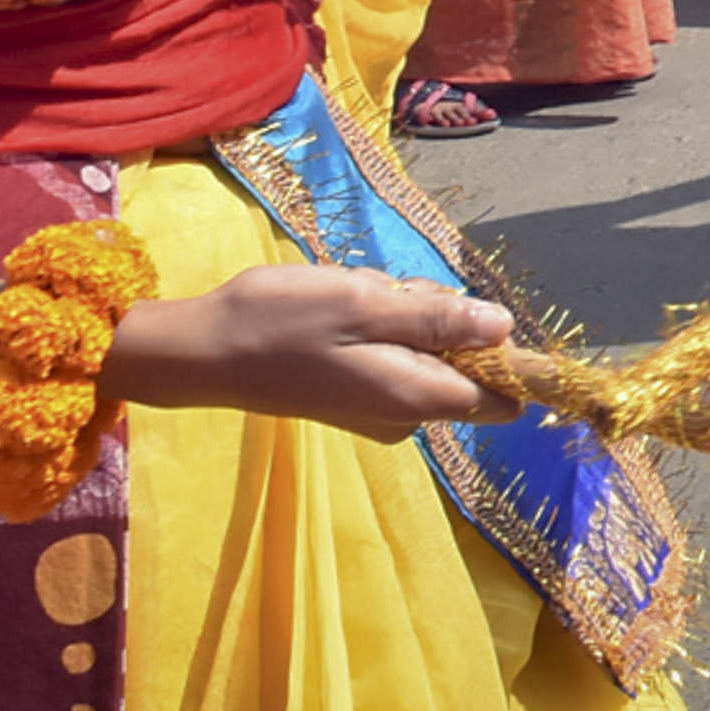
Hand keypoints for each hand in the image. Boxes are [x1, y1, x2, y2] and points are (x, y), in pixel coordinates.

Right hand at [102, 264, 518, 438]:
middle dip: (439, 317)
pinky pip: (393, 352)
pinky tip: (337, 313)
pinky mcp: (357, 396)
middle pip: (466, 362)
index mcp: (417, 398)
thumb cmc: (280, 322)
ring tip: (350, 300)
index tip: (472, 314)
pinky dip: (377, 324)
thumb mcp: (366, 305)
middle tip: (384, 295)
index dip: (508, 356)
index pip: (504, 397)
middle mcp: (406, 415)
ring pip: (427, 349)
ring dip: (402, 314)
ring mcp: (381, 408)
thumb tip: (506, 329)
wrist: (202, 351)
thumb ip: (440, 320)